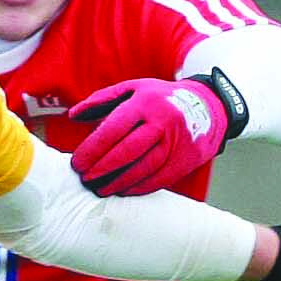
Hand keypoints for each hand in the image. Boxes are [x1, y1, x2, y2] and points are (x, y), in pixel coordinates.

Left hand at [69, 76, 230, 195]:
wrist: (207, 106)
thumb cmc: (160, 99)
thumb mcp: (134, 89)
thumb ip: (102, 100)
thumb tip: (73, 115)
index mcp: (144, 103)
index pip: (113, 129)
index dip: (92, 149)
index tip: (77, 163)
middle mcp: (161, 122)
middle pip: (127, 151)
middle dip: (102, 168)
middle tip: (85, 179)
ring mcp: (175, 142)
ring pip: (143, 168)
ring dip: (118, 183)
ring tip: (99, 189)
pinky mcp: (185, 160)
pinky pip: (159, 179)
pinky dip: (138, 187)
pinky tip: (122, 191)